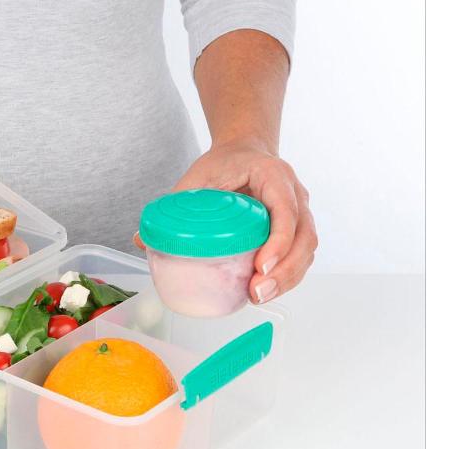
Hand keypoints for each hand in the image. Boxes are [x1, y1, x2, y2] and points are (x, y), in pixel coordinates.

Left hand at [137, 140, 317, 303]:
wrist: (244, 151)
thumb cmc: (225, 163)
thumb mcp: (199, 177)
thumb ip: (174, 204)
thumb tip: (141, 239)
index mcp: (274, 175)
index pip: (286, 210)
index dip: (278, 241)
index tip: (261, 265)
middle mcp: (295, 194)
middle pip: (304, 237)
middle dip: (284, 270)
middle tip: (256, 291)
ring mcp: (300, 212)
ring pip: (307, 250)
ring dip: (288, 278)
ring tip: (259, 297)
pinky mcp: (296, 228)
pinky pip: (300, 255)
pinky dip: (287, 276)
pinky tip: (266, 290)